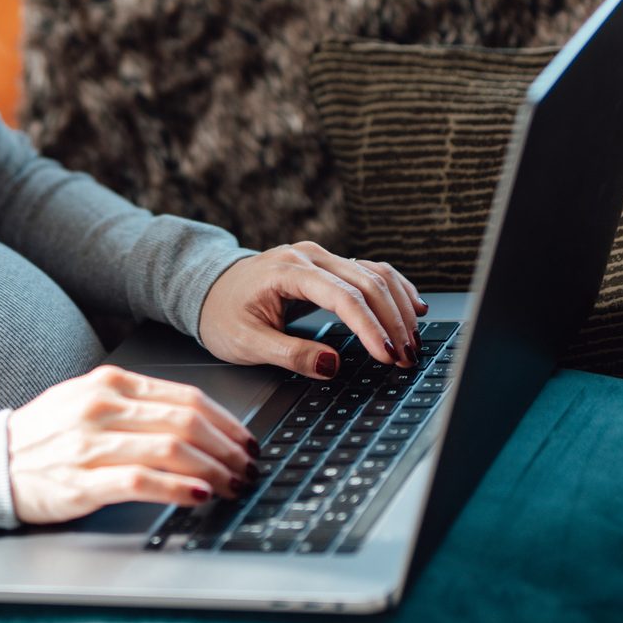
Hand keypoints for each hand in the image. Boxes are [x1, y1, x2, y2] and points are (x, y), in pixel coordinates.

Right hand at [7, 364, 260, 524]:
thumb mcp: (87, 402)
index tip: (246, 441)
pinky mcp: (83, 481)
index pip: (186, 397)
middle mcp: (102, 407)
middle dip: (227, 448)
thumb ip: (137, 405)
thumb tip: (198, 422)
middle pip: (186, 422)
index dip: (226, 421)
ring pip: (172, 449)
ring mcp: (91, 444)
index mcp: (109, 383)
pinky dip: (179, 489)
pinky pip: (142, 482)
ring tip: (233, 484)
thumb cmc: (44, 437)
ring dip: (213, 470)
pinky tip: (199, 496)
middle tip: (248, 467)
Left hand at [195, 241, 428, 376]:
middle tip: (407, 358)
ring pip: (375, 274)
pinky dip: (395, 290)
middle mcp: (309, 257)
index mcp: (288, 270)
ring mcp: (321, 258)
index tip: (387, 355)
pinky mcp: (329, 266)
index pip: (342, 297)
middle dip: (392, 322)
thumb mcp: (246, 342)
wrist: (208, 288)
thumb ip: (290, 355)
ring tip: (412, 342)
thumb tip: (332, 365)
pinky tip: (413, 308)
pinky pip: (371, 272)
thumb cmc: (222, 314)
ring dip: (399, 307)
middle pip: (367, 283)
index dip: (369, 328)